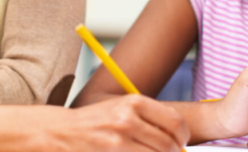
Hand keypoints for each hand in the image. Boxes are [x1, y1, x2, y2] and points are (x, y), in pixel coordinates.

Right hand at [52, 94, 189, 151]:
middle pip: (169, 145)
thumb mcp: (121, 108)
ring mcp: (119, 140)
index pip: (175, 122)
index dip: (183, 136)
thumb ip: (148, 118)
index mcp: (134, 101)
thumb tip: (179, 137)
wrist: (64, 132)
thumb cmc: (97, 121)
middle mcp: (128, 119)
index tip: (181, 142)